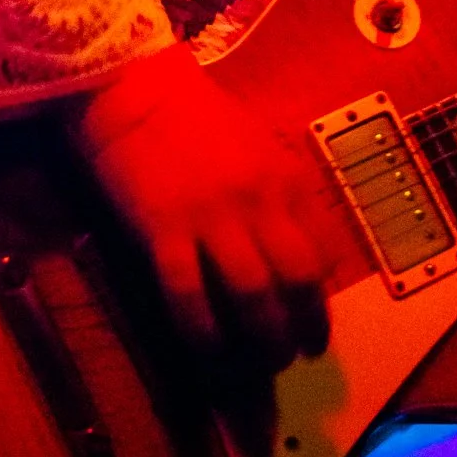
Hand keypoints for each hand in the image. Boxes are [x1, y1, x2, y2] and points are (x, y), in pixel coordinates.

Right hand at [69, 43, 332, 371]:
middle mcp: (259, 200)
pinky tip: (205, 354)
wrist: (136, 89)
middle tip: (288, 359)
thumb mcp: (258, 148)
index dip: (320, 307)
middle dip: (298, 333)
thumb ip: (279, 197)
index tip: (314, 334)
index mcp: (285, 179)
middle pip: (295, 283)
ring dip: (257, 343)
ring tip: (253, 368)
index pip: (321, 258)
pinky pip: (190, 296)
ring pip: (252, 297)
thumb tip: (294, 257)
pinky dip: (202, 334)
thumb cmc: (196, 116)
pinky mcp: (164, 228)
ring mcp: (212, 216)